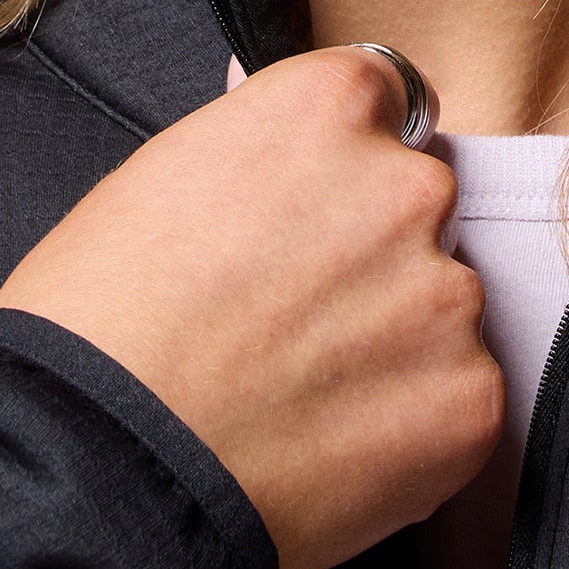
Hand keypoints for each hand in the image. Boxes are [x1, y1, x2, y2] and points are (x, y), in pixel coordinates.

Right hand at [0, 46, 500, 568]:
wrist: (100, 468)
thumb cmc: (98, 326)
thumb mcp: (162, 178)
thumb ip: (260, 150)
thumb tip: (293, 153)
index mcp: (325, 109)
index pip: (383, 100)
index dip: (343, 161)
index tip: (315, 208)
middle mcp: (403, 188)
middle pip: (419, 204)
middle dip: (372, 251)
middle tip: (292, 315)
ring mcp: (446, 297)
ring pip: (442, 305)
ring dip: (394, 339)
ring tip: (298, 392)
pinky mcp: (471, 400)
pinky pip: (458, 397)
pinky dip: (410, 422)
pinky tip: (328, 444)